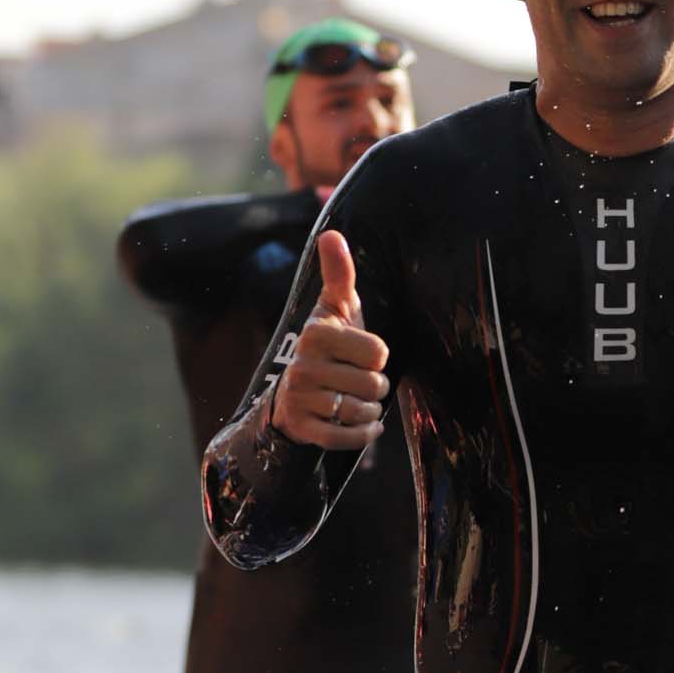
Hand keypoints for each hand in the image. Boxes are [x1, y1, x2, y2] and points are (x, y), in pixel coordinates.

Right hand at [270, 231, 389, 450]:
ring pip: (361, 411)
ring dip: (369, 411)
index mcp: (317, 333)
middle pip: (373, 385)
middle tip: (358, 381)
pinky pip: (346, 438)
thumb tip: (332, 234)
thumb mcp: (336, 309)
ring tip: (356, 401)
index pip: (378, 353)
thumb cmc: (330, 345)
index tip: (362, 355)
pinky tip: (361, 425)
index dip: (378, 358)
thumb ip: (339, 274)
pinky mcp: (302, 428)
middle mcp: (304, 365)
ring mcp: (300, 398)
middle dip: (375, 388)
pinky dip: (362, 435)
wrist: (295, 393)